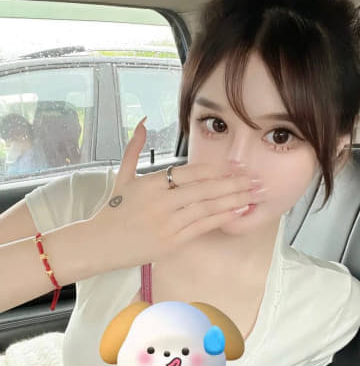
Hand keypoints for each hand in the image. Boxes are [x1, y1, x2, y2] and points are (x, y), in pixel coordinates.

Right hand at [91, 116, 267, 267]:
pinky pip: (201, 227)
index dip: (216, 168)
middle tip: (255, 179)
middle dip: (234, 183)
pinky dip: (221, 218)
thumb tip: (142, 121)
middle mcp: (161, 200)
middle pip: (204, 188)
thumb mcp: (122, 176)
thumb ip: (135, 148)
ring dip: (234, 200)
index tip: (236, 165)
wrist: (98, 243)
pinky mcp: (171, 241)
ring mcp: (167, 222)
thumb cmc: (114, 210)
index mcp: (151, 182)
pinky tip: (237, 212)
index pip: (190, 171)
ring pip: (207, 207)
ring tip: (253, 195)